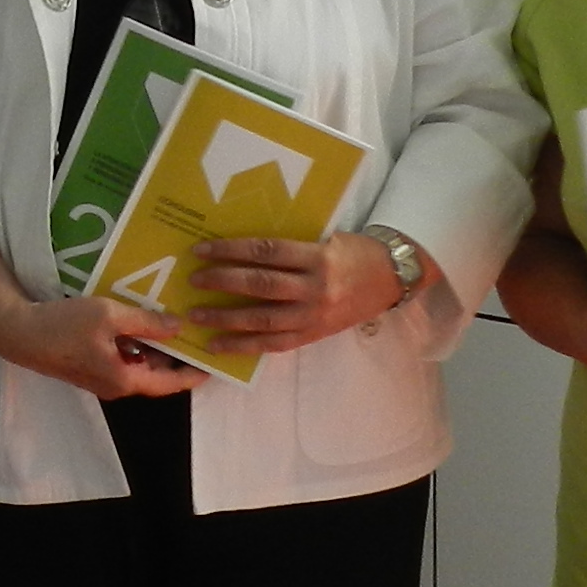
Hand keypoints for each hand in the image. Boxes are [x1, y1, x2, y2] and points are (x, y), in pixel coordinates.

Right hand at [5, 293, 209, 401]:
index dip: (193, 374)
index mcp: (125, 379)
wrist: (18, 333)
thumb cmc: (64, 326)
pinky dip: (135, 345)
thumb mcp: (109, 316)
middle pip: (155, 374)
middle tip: (198, 336)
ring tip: (174, 324)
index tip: (214, 364)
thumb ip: (146, 322)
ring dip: (155, 348)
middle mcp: (115, 385)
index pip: (169, 383)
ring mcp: (100, 377)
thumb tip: (178, 327)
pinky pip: (121, 358)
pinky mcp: (88, 367)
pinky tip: (140, 322)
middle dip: (176, 357)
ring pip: (138, 365)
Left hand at [183, 232, 402, 358]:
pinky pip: (274, 344)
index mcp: (318, 257)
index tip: (202, 250)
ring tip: (197, 316)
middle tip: (193, 280)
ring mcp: (314, 315)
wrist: (393, 278)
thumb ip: (290, 248)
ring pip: (263, 319)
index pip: (266, 251)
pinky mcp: (314, 335)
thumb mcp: (326, 240)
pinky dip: (244, 345)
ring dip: (226, 319)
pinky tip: (219, 345)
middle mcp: (316, 288)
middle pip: (261, 285)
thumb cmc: (355, 253)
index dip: (231, 250)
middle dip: (223, 282)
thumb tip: (241, 250)